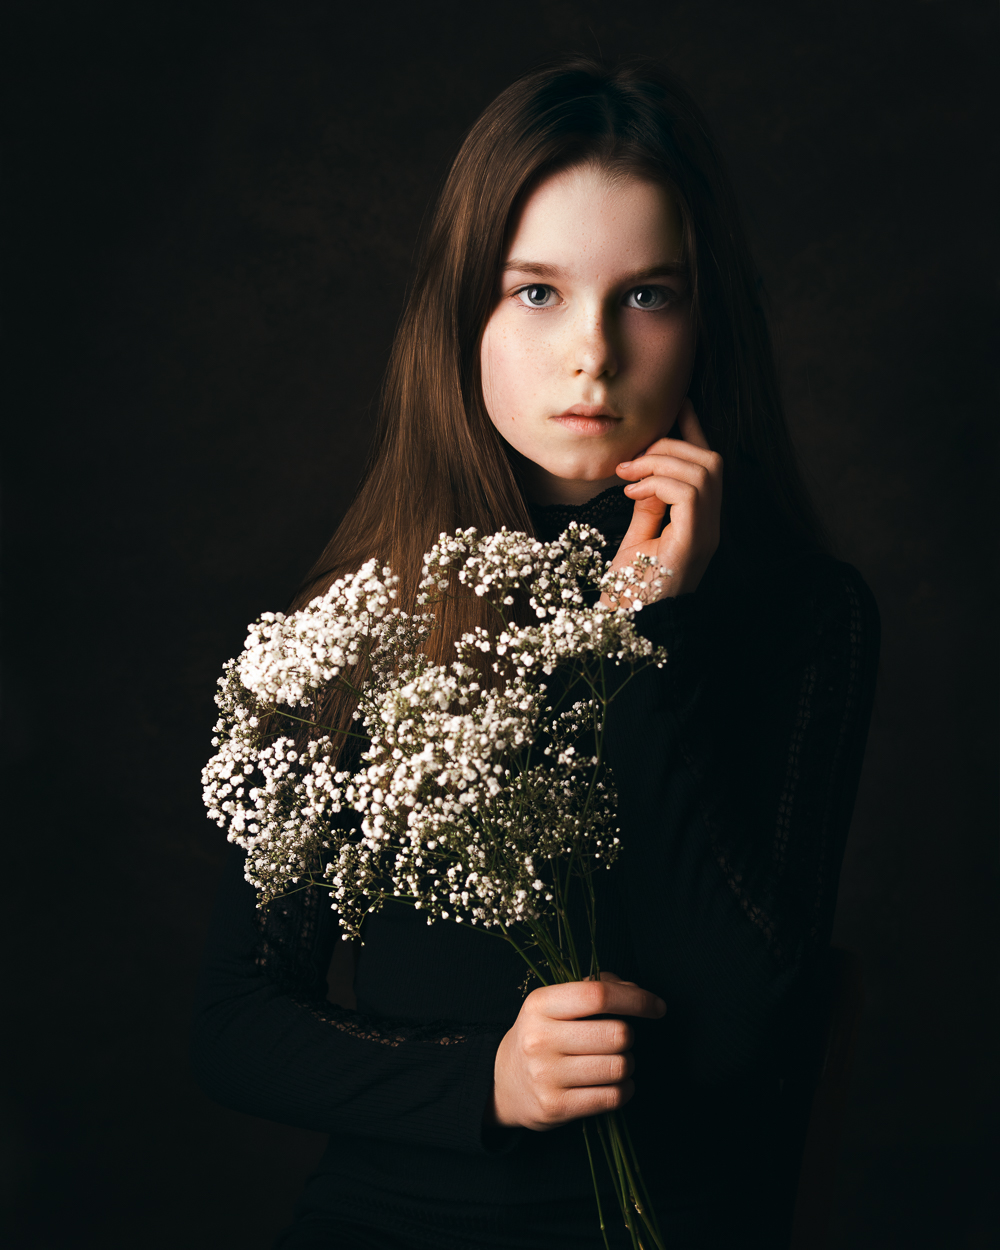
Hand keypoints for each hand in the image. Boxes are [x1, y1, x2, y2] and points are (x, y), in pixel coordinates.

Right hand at [487, 972, 665, 1131]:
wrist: (502, 1082)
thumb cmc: (542, 1035)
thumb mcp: (554, 1004)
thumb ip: (594, 989)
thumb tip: (635, 991)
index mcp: (540, 1004)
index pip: (598, 995)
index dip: (636, 999)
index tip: (657, 1007)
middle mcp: (540, 1038)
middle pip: (616, 1034)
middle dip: (628, 1036)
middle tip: (619, 1040)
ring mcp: (546, 1075)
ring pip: (619, 1066)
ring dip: (627, 1064)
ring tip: (614, 1061)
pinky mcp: (556, 1107)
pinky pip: (613, 1097)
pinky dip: (624, 1089)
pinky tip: (614, 1083)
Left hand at [605, 399, 721, 602]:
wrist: (623, 630)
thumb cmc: (627, 593)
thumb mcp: (637, 540)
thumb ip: (648, 507)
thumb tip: (646, 475)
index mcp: (699, 524)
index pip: (706, 466)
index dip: (694, 431)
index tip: (675, 406)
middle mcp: (711, 528)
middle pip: (711, 460)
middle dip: (670, 445)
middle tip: (629, 460)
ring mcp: (706, 537)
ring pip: (704, 470)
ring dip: (661, 461)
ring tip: (627, 474)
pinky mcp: (694, 545)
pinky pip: (690, 493)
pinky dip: (659, 482)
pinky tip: (632, 491)